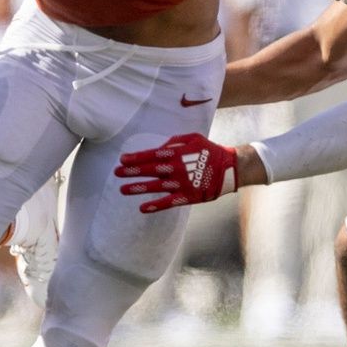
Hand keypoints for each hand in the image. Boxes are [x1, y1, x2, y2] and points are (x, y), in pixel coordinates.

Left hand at [115, 132, 239, 213]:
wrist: (230, 168)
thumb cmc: (210, 151)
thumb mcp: (194, 138)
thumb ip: (175, 141)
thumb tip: (161, 146)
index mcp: (177, 153)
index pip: (152, 155)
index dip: (136, 158)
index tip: (122, 159)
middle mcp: (176, 168)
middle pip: (150, 170)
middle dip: (132, 171)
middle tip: (117, 172)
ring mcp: (181, 184)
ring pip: (155, 187)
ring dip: (138, 188)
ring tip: (122, 189)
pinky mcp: (187, 197)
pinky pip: (168, 202)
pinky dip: (155, 206)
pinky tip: (142, 208)